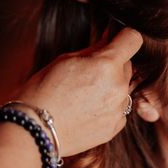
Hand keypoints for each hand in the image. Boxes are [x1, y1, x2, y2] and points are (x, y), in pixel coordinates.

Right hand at [14, 28, 142, 155]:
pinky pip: (119, 109)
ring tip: (85, 95)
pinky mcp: (114, 127)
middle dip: (113, 64)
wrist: (34, 130)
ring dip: (111, 87)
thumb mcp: (65, 60)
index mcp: (107, 65)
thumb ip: (94, 50)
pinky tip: (87, 109)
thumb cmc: (43, 91)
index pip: (133, 39)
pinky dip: (108, 106)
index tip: (116, 40)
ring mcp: (118, 109)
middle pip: (128, 65)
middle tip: (88, 72)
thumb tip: (110, 40)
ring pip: (124, 88)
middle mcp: (118, 87)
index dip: (124, 37)